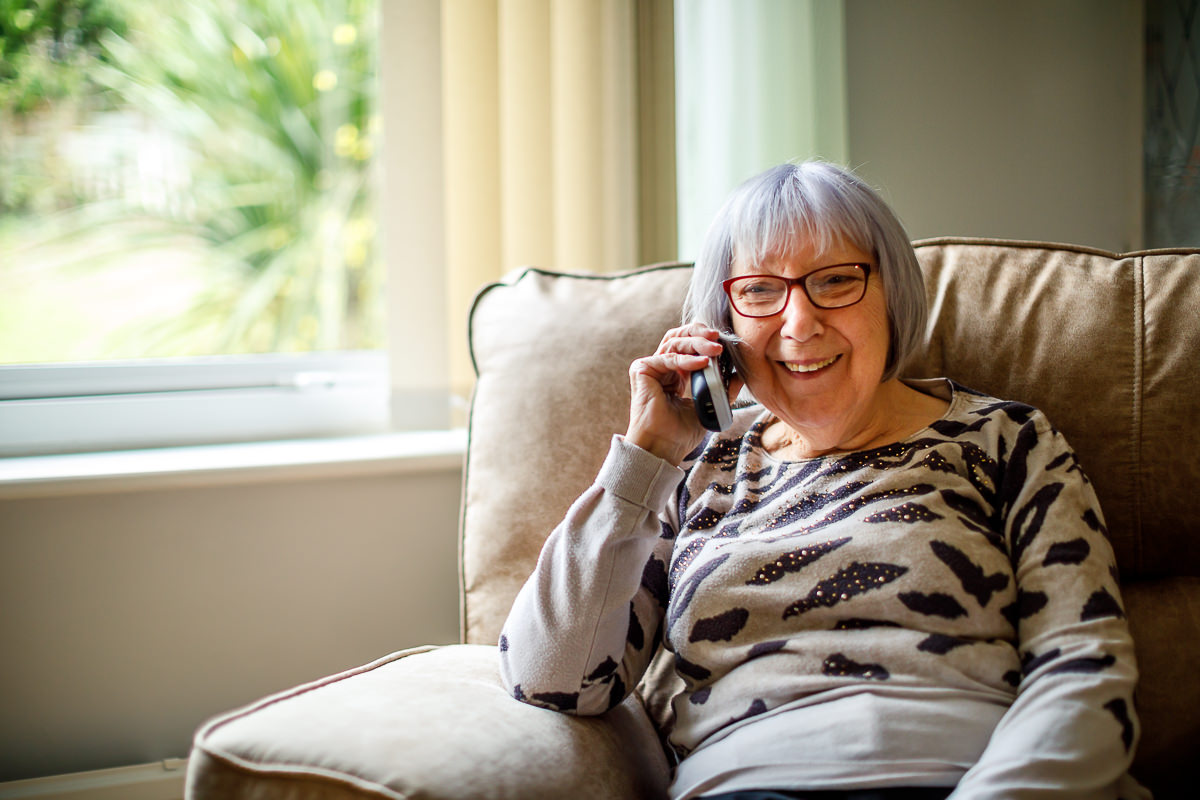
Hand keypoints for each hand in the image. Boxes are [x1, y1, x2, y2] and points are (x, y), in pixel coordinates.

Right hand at [626, 324, 741, 463]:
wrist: (663, 447)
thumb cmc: (680, 432)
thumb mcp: (708, 406)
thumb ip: (722, 390)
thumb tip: (738, 375)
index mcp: (675, 374)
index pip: (688, 344)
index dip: (704, 338)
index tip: (724, 341)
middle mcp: (662, 367)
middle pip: (679, 337)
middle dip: (700, 334)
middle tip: (718, 337)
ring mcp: (651, 367)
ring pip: (674, 343)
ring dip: (697, 344)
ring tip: (716, 350)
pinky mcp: (641, 370)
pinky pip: (668, 358)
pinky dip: (686, 359)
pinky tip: (703, 363)